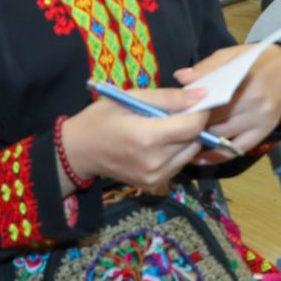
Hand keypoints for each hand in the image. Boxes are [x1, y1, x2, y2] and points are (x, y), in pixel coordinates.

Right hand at [61, 87, 211, 192]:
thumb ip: (168, 97)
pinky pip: (179, 165)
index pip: (192, 126)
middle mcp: (154, 162)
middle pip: (194, 140)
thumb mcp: (132, 97)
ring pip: (190, 154)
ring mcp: (154, 177)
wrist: (79, 151)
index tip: (196, 101)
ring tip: (167, 127)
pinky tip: (161, 142)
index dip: (200, 112)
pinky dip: (177, 152)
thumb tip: (201, 96)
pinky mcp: (153, 185)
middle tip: (178, 112)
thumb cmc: (102, 118)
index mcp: (147, 137)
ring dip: (186, 139)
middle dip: (193, 124)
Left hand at [175, 45, 280, 164]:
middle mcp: (254, 104)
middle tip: (172, 130)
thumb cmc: (257, 60)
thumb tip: (181, 78)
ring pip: (223, 137)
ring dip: (202, 141)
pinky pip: (238, 150)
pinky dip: (218, 155)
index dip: (188, 110)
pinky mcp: (265, 132)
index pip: (209, 102)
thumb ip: (206, 68)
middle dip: (192, 126)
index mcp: (244, 82)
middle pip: (214, 122)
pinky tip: (202, 156)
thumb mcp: (231, 55)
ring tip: (181, 142)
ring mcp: (261, 121)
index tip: (171, 115)